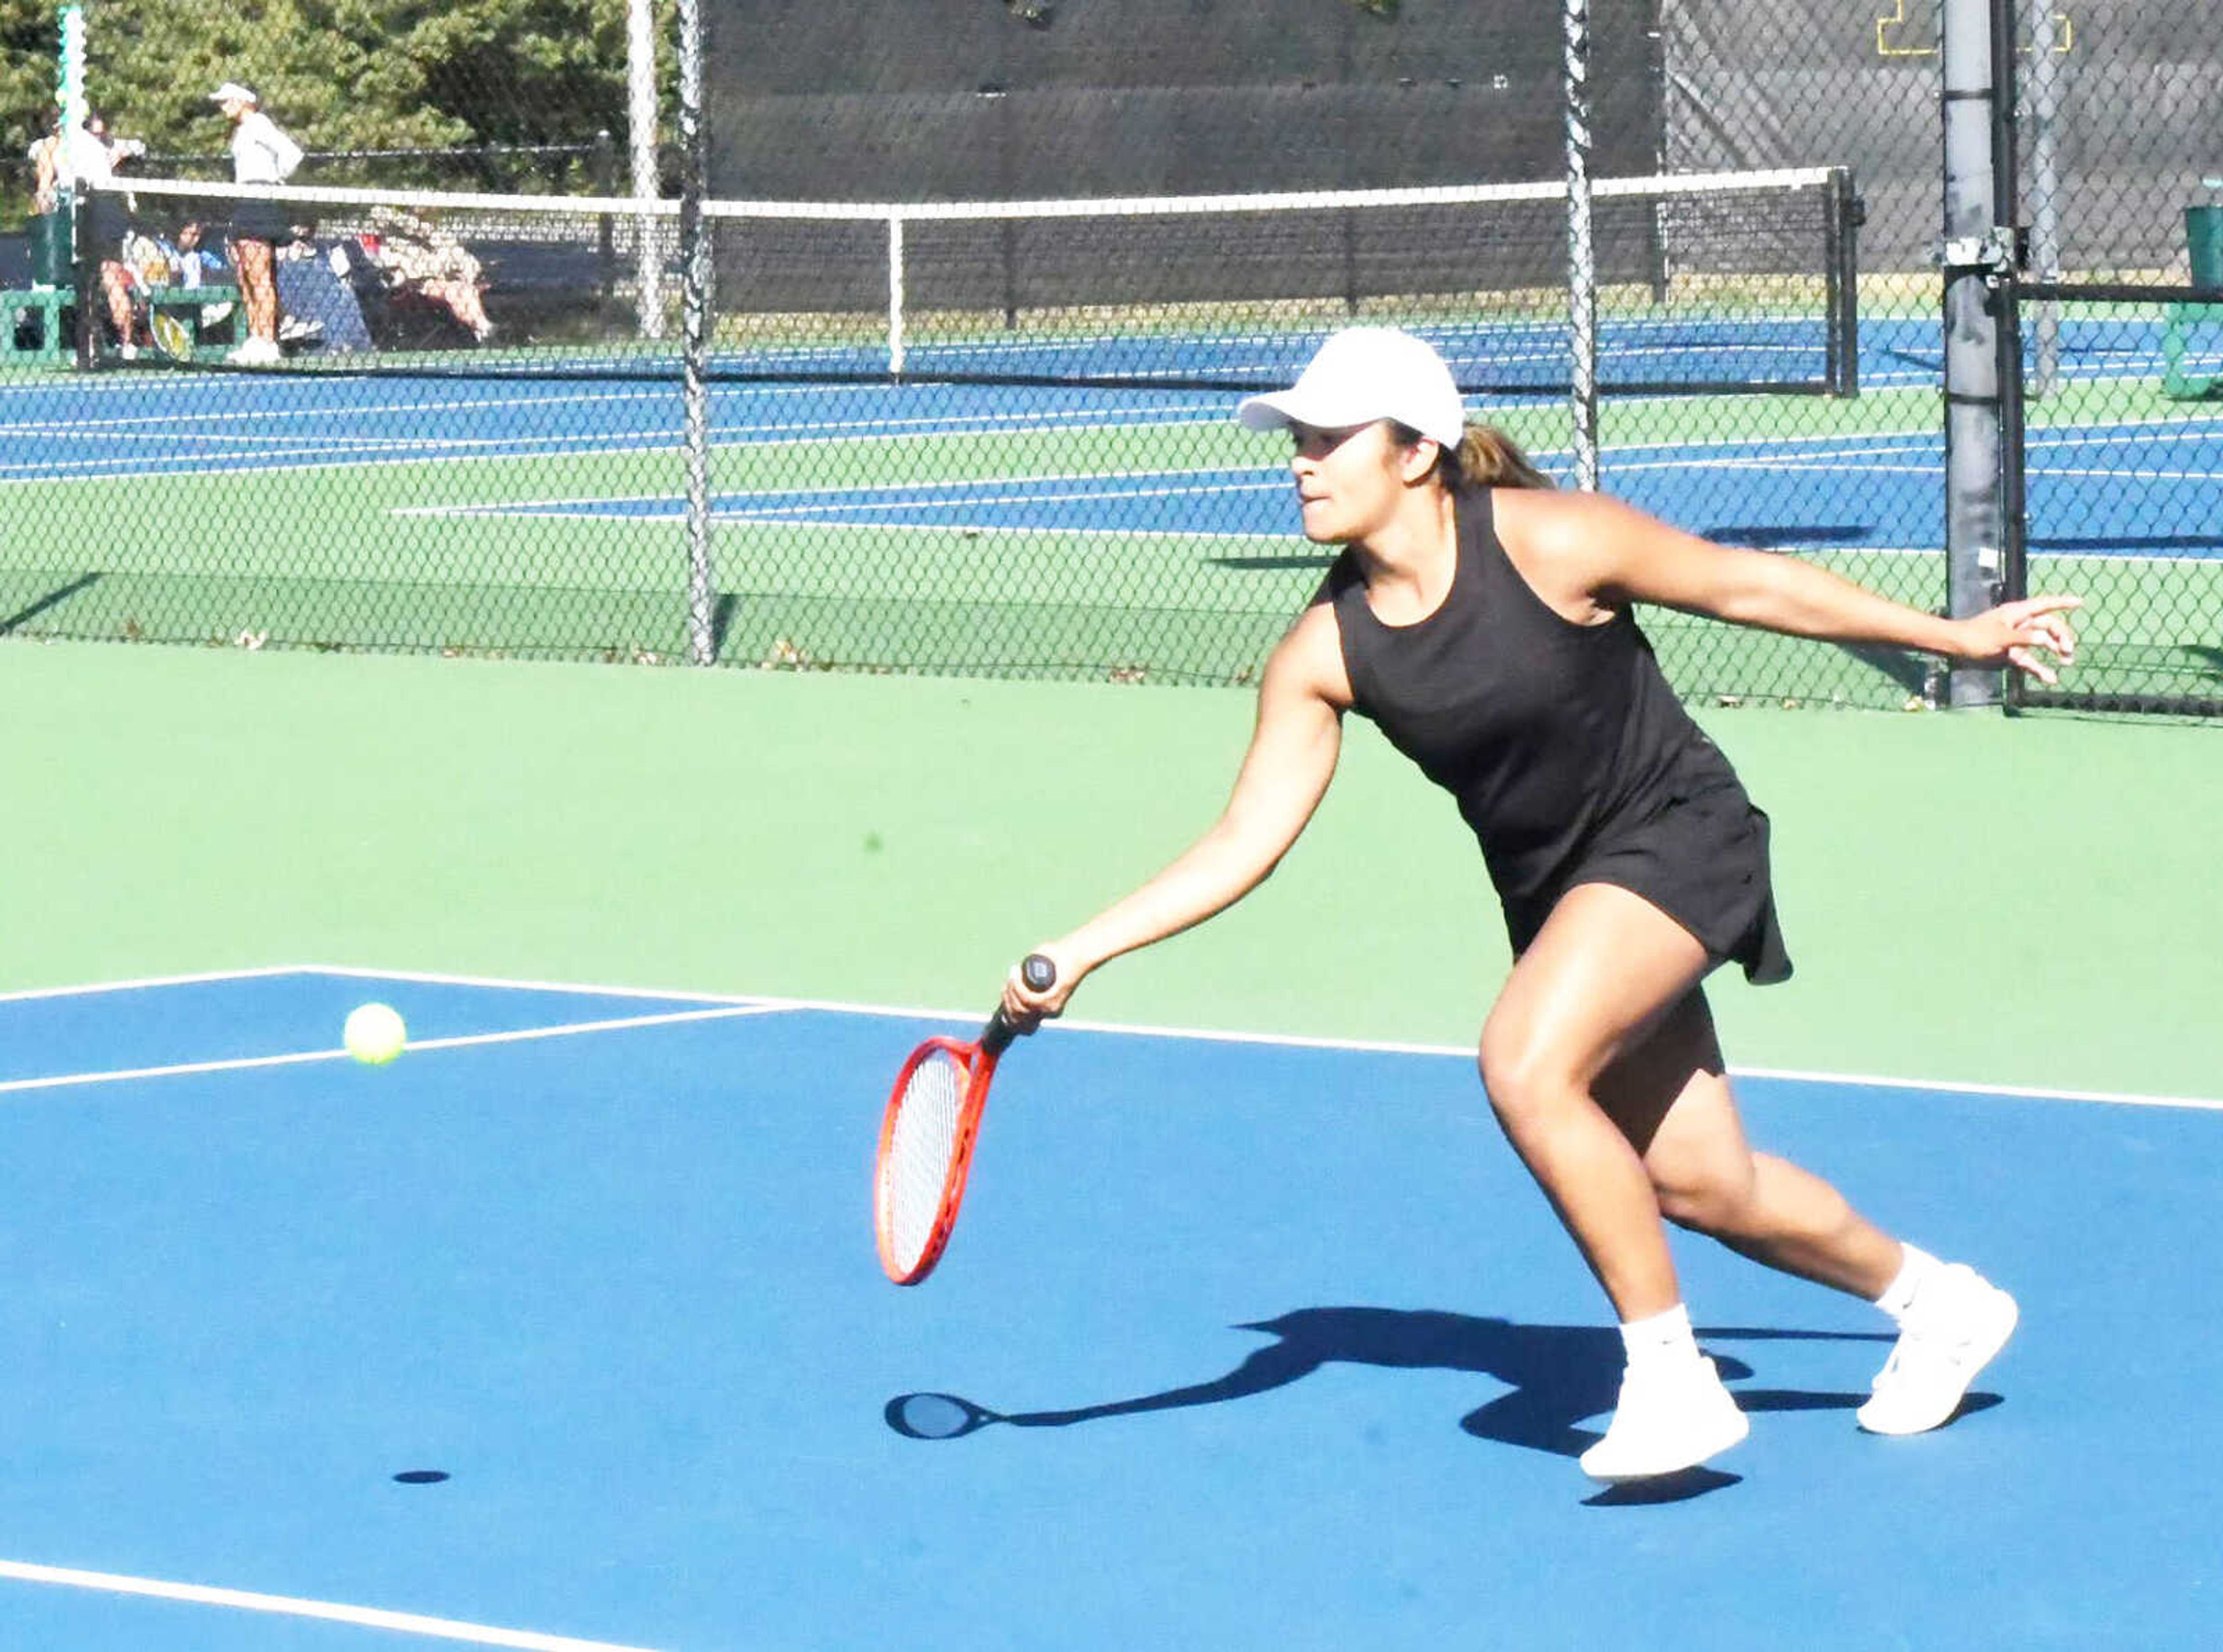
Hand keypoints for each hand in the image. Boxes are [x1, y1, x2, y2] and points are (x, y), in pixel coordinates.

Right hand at [1000, 944, 1080, 1032]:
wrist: (1079, 952)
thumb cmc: (1060, 957)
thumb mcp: (1040, 968)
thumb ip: (1029, 974)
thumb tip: (1015, 979)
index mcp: (1047, 1008)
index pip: (1020, 1019)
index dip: (1008, 1005)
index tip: (1005, 988)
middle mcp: (1050, 1012)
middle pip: (1017, 1013)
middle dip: (1007, 996)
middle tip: (1010, 978)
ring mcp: (1051, 1007)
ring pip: (1020, 1006)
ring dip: (1012, 989)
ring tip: (1014, 973)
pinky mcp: (1052, 999)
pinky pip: (1028, 999)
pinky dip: (1018, 986)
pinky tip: (1016, 974)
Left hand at [1955, 594, 2080, 684]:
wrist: (1955, 647)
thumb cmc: (1975, 636)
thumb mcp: (2001, 637)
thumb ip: (2024, 638)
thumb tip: (2046, 640)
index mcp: (2018, 613)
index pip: (2045, 604)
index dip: (2063, 603)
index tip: (2080, 602)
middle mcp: (2020, 624)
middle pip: (2048, 626)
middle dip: (2062, 635)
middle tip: (2069, 649)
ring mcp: (2017, 639)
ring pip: (2042, 643)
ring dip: (2056, 651)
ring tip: (2067, 661)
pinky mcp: (2012, 653)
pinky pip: (2030, 660)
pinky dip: (2040, 669)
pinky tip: (2051, 678)